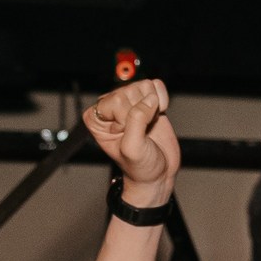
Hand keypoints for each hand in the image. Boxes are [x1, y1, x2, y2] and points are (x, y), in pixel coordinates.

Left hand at [86, 77, 179, 206]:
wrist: (158, 175)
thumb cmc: (139, 167)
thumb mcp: (132, 149)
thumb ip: (137, 121)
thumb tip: (150, 99)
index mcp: (97, 117)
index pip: (116, 101)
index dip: (128, 120)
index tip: (128, 136)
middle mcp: (110, 105)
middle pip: (131, 91)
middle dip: (142, 114)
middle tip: (141, 133)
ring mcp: (130, 101)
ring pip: (144, 86)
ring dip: (153, 108)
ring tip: (149, 126)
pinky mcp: (147, 99)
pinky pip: (157, 85)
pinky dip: (163, 100)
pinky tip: (157, 116)